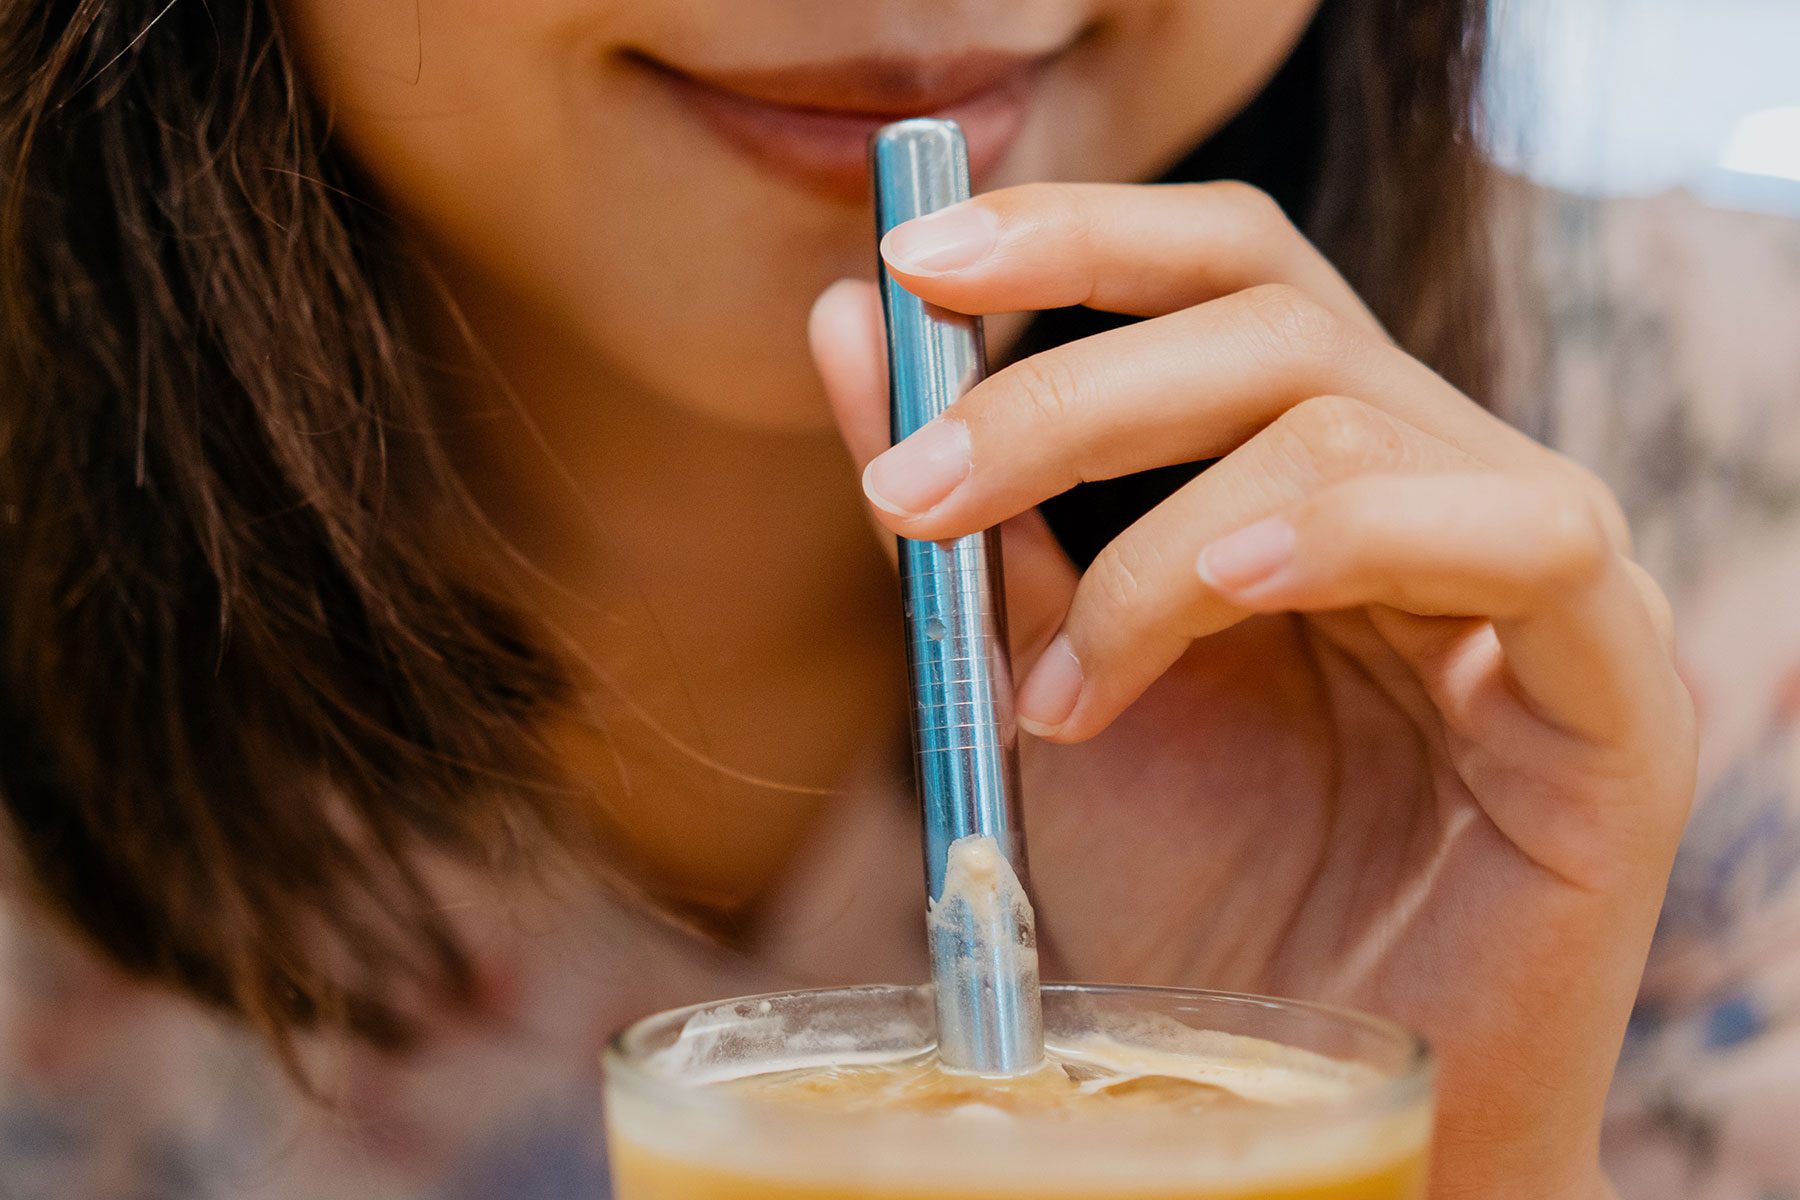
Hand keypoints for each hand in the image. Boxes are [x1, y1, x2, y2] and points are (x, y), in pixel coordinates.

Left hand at [810, 181, 1695, 1198]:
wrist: (1289, 1109)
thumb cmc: (1183, 903)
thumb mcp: (1039, 678)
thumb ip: (971, 510)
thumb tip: (851, 318)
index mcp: (1309, 468)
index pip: (1219, 274)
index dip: (1076, 234)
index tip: (911, 257)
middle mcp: (1430, 484)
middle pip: (1270, 316)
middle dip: (1062, 391)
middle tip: (914, 489)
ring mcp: (1535, 572)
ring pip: (1355, 417)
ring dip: (1160, 534)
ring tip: (1059, 697)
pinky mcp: (1618, 685)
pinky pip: (1525, 535)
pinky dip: (1348, 537)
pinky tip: (1231, 600)